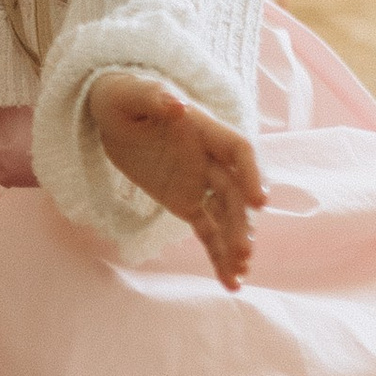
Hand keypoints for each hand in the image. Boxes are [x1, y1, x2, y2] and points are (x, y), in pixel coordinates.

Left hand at [87, 71, 265, 289]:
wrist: (114, 111)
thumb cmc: (124, 95)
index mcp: (205, 129)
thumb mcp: (131, 93)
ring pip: (226, 217)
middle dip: (241, 222)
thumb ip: (153, 97)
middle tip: (243, 251)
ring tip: (240, 272)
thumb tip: (176, 104)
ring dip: (235, 243)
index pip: (239, 150)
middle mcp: (211, 158)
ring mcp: (201, 183)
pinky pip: (208, 232)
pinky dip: (218, 256)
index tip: (260, 201)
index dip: (253, 173)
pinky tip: (230, 282)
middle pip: (235, 193)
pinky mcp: (187, 203)